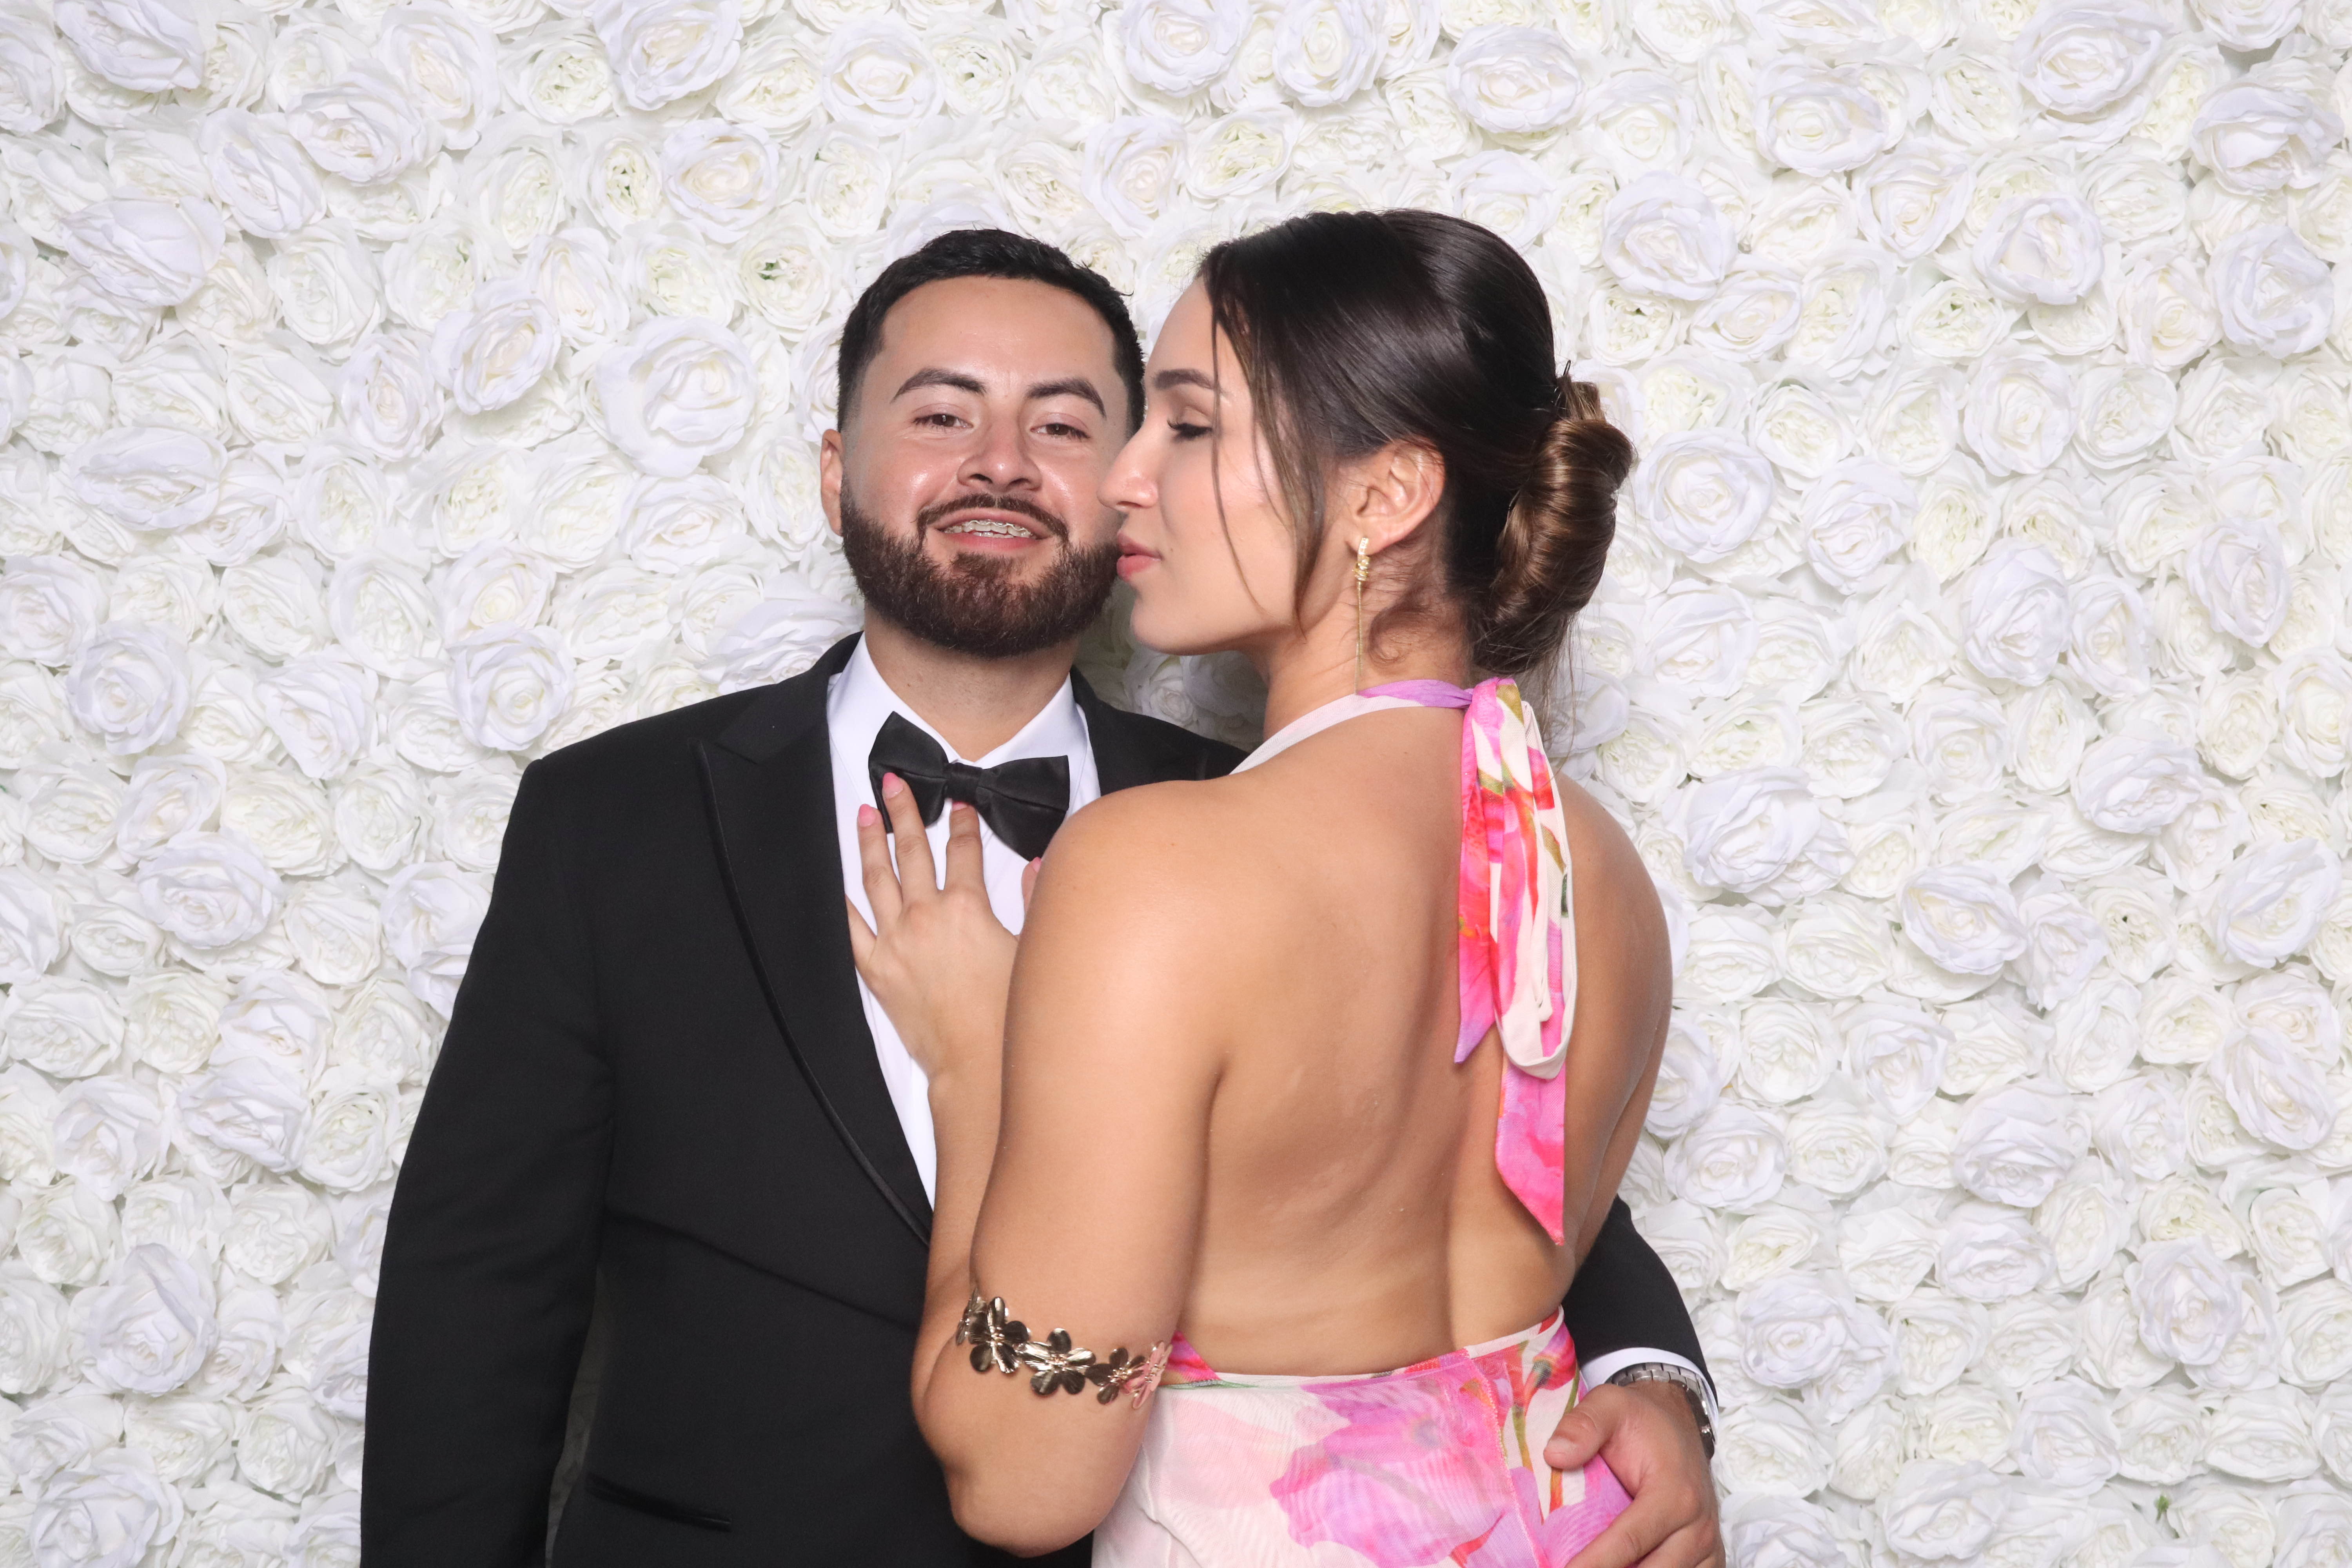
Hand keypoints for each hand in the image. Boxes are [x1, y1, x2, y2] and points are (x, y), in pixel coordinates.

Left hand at [845, 774, 1018, 1087]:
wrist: (976, 1061)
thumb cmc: (1008, 1013)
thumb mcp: (1032, 948)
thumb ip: (1037, 900)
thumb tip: (1040, 865)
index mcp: (968, 907)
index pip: (964, 850)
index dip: (963, 823)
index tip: (959, 806)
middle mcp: (927, 916)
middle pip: (914, 850)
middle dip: (905, 811)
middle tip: (894, 784)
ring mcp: (897, 940)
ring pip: (878, 878)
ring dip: (872, 841)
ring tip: (867, 814)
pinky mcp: (876, 968)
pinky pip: (852, 927)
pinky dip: (844, 902)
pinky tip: (839, 882)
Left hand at [1549, 1381, 1721, 1567]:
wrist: (1679, 1421)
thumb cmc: (1641, 1420)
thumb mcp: (1609, 1404)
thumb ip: (1583, 1425)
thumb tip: (1554, 1455)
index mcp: (1674, 1493)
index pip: (1629, 1540)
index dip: (1595, 1562)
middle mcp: (1697, 1525)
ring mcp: (1707, 1545)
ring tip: (1592, 1567)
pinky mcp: (1709, 1556)